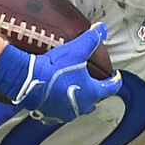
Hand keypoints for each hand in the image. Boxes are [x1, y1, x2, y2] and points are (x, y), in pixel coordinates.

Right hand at [0, 24, 122, 124]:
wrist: (29, 80)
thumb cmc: (55, 68)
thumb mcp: (77, 49)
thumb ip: (92, 39)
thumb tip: (102, 28)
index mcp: (92, 92)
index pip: (111, 88)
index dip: (115, 81)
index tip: (115, 77)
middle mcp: (81, 106)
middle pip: (95, 100)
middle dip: (96, 92)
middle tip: (95, 84)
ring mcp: (66, 113)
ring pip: (77, 108)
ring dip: (79, 100)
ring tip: (76, 91)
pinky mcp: (50, 115)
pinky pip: (59, 113)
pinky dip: (60, 107)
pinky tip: (56, 100)